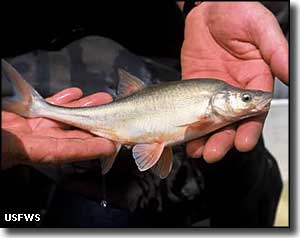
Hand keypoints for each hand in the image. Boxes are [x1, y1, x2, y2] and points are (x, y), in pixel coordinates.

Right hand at [2, 88, 115, 168]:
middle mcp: (33, 140)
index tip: (110, 146)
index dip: (88, 148)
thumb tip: (60, 146)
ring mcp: (29, 127)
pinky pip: (45, 106)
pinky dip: (60, 99)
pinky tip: (74, 93)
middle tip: (113, 113)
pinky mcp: (22, 114)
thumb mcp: (5, 144)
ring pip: (62, 116)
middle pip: (69, 132)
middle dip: (93, 122)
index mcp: (28, 150)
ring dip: (83, 107)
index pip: (65, 151)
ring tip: (100, 97)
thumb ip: (26, 148)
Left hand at [181, 2, 287, 161]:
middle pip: (231, 123)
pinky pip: (192, 110)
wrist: (208, 7)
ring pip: (210, 121)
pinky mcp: (194, 88)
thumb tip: (292, 74)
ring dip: (204, 139)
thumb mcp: (259, 28)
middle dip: (223, 140)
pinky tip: (184, 138)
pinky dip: (189, 125)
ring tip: (198, 152)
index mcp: (255, 81)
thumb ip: (275, 51)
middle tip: (213, 153)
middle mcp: (235, 92)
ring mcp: (213, 92)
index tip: (242, 143)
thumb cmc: (237, 12)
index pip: (255, 112)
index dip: (250, 129)